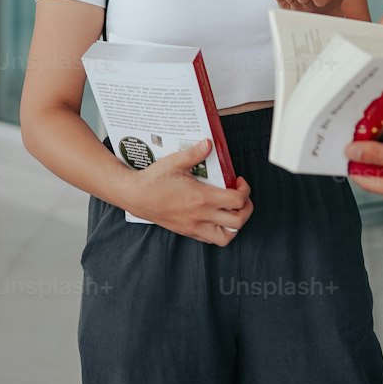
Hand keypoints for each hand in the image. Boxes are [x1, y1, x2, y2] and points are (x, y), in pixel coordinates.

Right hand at [125, 140, 252, 244]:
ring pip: (226, 237)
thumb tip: (209, 144)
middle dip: (246, 209)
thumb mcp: (175, 161)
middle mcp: (201, 216)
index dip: (245, 191)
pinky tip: (216, 216)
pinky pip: (210, 239)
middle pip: (238, 222)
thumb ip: (195, 153)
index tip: (239, 181)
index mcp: (202, 198)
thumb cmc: (154, 180)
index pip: (237, 201)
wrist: (135, 196)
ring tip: (232, 210)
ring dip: (235, 225)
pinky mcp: (187, 231)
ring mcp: (194, 227)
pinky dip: (220, 231)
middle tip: (241, 196)